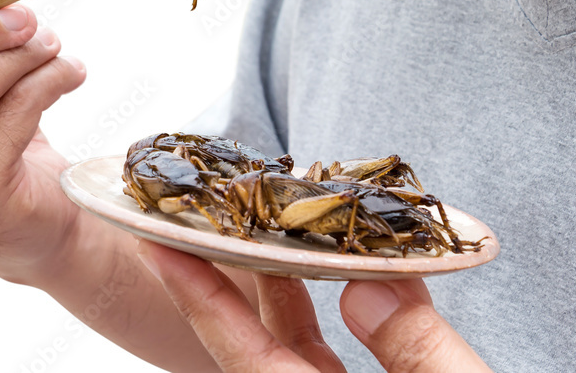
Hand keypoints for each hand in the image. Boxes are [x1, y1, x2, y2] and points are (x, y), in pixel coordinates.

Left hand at [137, 241, 491, 372]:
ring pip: (288, 352)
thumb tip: (365, 287)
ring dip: (277, 291)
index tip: (157, 245)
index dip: (198, 295)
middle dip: (227, 278)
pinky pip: (321, 363)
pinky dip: (324, 317)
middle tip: (207, 217)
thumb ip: (418, 354)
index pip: (243, 353)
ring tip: (265, 228)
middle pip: (254, 345)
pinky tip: (337, 276)